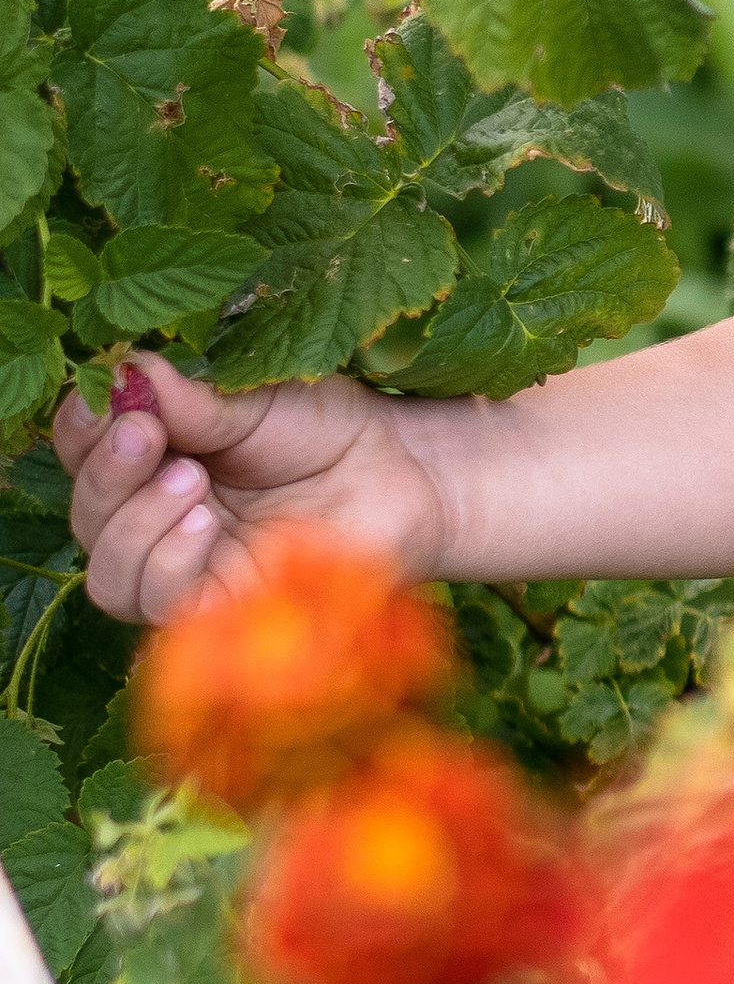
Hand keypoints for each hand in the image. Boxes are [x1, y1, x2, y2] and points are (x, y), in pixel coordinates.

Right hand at [55, 356, 453, 624]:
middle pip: (86, 516)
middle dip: (105, 474)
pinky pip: (158, 607)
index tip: (111, 398)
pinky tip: (203, 524)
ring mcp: (188, 569)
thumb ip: (187, 400)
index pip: (81, 452)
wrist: (402, 473)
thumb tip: (120, 371)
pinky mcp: (222, 611)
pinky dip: (165, 564)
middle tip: (147, 432)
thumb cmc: (330, 429)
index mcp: (154, 457)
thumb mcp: (253, 400)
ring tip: (192, 480)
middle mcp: (156, 518)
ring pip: (107, 574)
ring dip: (132, 524)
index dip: (81, 430)